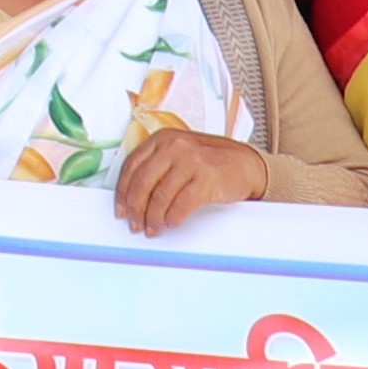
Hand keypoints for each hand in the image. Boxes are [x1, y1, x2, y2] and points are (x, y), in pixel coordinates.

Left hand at [112, 128, 269, 236]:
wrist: (247, 165)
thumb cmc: (209, 162)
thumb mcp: (179, 154)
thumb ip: (156, 167)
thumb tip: (131, 197)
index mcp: (162, 139)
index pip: (132, 166)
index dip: (122, 192)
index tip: (121, 210)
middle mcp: (175, 146)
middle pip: (143, 183)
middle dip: (136, 208)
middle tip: (135, 225)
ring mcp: (192, 161)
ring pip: (160, 196)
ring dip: (153, 218)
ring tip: (153, 229)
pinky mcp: (207, 178)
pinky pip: (182, 204)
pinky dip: (173, 217)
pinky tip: (172, 223)